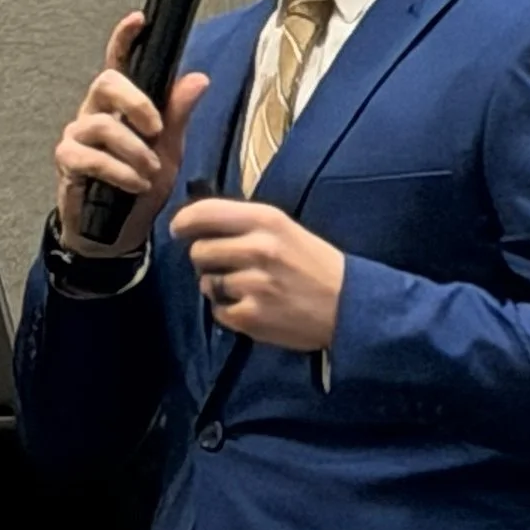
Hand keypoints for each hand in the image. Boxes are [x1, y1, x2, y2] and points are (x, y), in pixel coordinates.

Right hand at [54, 13, 210, 254]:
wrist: (118, 232)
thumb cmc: (140, 186)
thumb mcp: (170, 150)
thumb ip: (178, 114)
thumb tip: (198, 79)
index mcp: (120, 105)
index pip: (119, 62)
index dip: (124, 38)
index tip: (138, 19)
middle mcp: (95, 112)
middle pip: (106, 82)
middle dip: (136, 102)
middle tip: (157, 130)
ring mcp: (78, 135)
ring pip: (102, 125)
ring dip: (134, 151)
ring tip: (151, 173)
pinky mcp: (67, 161)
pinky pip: (90, 157)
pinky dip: (119, 172)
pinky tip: (135, 184)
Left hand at [170, 198, 344, 351]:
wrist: (350, 306)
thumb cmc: (315, 265)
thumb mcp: (285, 230)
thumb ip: (244, 225)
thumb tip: (196, 225)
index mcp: (267, 220)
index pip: (205, 212)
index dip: (184, 221)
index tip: (179, 229)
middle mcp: (258, 249)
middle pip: (199, 251)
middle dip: (206, 260)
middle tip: (229, 267)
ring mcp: (254, 284)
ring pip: (207, 283)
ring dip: (219, 287)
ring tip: (248, 289)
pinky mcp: (252, 316)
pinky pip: (218, 311)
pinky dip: (230, 312)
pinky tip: (254, 308)